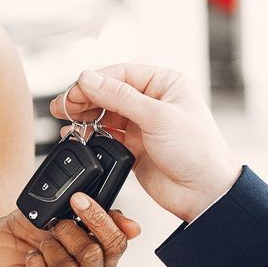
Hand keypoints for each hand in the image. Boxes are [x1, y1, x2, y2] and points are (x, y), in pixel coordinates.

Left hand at [0, 195, 139, 266]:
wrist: (0, 248)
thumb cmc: (35, 233)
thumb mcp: (65, 214)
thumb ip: (99, 217)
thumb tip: (133, 228)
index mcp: (101, 260)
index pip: (116, 243)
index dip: (99, 219)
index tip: (78, 199)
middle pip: (93, 255)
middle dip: (69, 232)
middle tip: (54, 226)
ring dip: (50, 248)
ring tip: (41, 245)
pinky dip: (34, 265)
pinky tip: (31, 260)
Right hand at [53, 66, 240, 223]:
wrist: (205, 194)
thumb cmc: (196, 151)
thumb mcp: (157, 117)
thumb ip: (119, 97)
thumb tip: (88, 79)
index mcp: (164, 84)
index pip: (120, 73)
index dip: (94, 81)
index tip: (74, 93)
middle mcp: (153, 101)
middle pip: (109, 92)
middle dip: (84, 99)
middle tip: (62, 108)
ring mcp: (142, 124)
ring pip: (104, 113)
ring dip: (84, 117)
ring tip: (66, 122)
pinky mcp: (134, 146)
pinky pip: (106, 136)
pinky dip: (90, 136)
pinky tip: (76, 137)